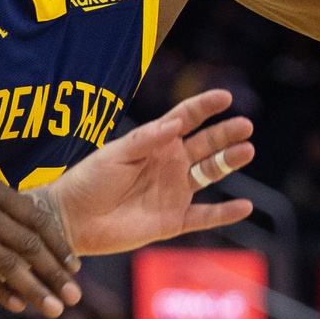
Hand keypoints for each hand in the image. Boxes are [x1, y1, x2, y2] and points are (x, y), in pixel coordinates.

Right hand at [0, 163, 79, 315]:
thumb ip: (3, 200)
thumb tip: (34, 221)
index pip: (36, 219)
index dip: (58, 245)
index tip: (74, 268)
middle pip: (28, 244)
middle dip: (55, 273)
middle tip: (74, 296)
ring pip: (9, 263)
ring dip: (35, 289)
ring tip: (54, 310)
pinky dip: (0, 291)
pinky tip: (16, 306)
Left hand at [37, 89, 255, 256]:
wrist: (72, 220)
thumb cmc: (88, 181)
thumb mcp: (114, 155)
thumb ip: (145, 140)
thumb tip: (177, 124)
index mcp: (155, 143)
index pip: (186, 119)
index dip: (205, 107)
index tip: (225, 97)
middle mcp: (169, 164)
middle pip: (206, 144)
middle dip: (226, 134)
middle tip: (245, 126)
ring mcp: (173, 192)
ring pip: (210, 174)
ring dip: (229, 162)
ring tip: (247, 150)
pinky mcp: (173, 221)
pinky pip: (205, 217)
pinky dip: (225, 213)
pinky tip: (245, 206)